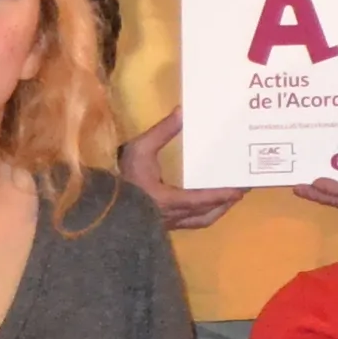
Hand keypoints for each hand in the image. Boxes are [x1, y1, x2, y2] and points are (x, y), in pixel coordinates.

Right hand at [121, 111, 241, 230]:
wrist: (96, 204)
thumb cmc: (118, 177)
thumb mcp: (139, 150)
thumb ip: (162, 132)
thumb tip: (182, 111)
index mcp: (166, 201)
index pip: (201, 200)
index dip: (221, 195)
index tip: (239, 189)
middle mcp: (169, 217)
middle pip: (206, 214)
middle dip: (225, 202)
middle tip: (240, 190)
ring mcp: (165, 224)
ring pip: (199, 222)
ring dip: (217, 210)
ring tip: (229, 198)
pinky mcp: (160, 226)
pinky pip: (189, 223)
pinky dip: (202, 215)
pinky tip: (206, 206)